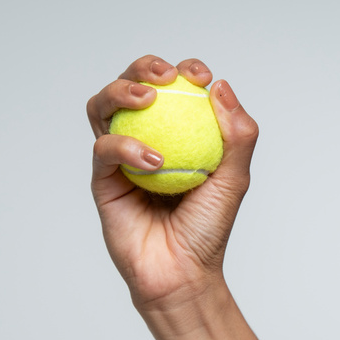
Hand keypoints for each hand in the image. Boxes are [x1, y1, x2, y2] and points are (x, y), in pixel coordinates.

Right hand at [87, 55, 257, 313]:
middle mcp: (145, 140)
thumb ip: (237, 134)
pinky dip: (125, 146)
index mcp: (177, 134)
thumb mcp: (235, 179)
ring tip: (148, 98)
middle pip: (131, 87)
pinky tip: (153, 160)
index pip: (173, 89)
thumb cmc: (208, 228)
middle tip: (165, 76)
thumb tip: (222, 86)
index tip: (201, 76)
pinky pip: (103, 149)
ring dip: (121, 92)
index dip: (184, 70)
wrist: (182, 272)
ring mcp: (120, 159)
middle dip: (143, 67)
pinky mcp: (102, 180)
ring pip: (103, 107)